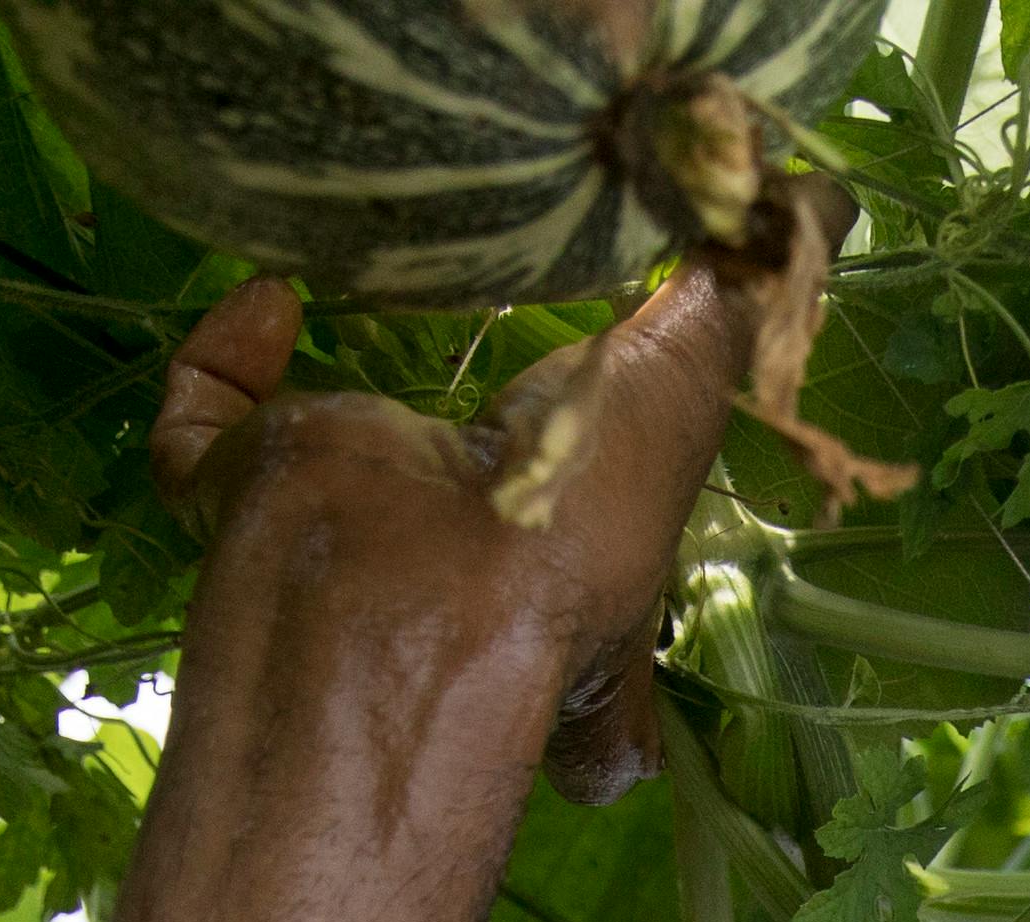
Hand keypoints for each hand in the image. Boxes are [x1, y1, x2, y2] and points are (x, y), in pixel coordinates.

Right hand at [128, 247, 788, 887]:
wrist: (411, 596)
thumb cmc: (573, 523)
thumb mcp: (688, 391)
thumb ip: (742, 298)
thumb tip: (820, 208)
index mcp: (571, 584)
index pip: (606, 606)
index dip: (619, 568)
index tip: (618, 465)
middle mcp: (454, 571)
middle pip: (447, 523)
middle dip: (455, 460)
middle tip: (481, 381)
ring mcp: (343, 534)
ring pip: (316, 464)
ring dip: (324, 389)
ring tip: (368, 281)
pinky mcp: (244, 495)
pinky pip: (209, 424)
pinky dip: (224, 358)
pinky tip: (274, 293)